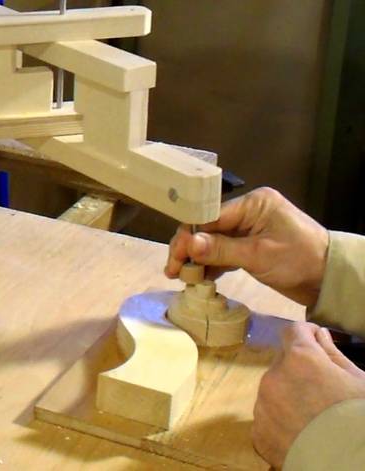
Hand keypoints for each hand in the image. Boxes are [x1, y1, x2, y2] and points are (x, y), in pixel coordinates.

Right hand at [165, 187, 328, 305]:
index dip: (188, 237)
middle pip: (207, 228)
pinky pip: (223, 251)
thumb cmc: (299, 260)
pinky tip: (199, 277)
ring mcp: (249, 229)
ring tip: (182, 277)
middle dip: (189, 249)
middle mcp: (248, 212)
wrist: (330, 279)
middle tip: (173, 271)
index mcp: (253, 204)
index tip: (174, 258)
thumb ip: (221, 249)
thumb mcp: (258, 256)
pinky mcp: (250, 245)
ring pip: (212, 241)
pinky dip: (212, 264)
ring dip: (198, 259)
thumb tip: (188, 244)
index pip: (210, 217)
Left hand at [252, 322, 364, 466]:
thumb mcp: (357, 379)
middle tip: (322, 389)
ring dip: (287, 396)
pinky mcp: (258, 433)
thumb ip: (332, 353)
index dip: (306, 335)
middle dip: (298, 369)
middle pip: (282, 363)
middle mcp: (272, 378)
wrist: (348, 463)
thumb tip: (319, 334)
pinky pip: (267, 419)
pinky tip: (301, 433)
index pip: (293, 332)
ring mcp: (262, 407)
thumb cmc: (358, 416)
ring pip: (272, 391)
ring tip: (312, 415)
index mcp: (298, 359)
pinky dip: (280, 422)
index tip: (317, 343)